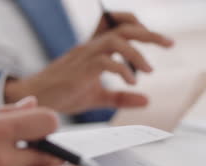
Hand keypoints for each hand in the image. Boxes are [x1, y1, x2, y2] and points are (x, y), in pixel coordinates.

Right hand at [4, 12, 173, 114]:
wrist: (36, 97)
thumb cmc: (63, 94)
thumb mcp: (98, 96)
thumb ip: (121, 97)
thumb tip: (147, 100)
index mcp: (94, 49)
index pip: (116, 24)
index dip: (137, 25)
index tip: (154, 39)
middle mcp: (90, 46)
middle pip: (123, 28)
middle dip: (149, 34)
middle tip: (169, 44)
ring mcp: (85, 55)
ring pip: (116, 40)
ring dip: (137, 53)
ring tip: (149, 70)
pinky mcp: (81, 68)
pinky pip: (106, 61)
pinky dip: (122, 70)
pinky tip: (131, 83)